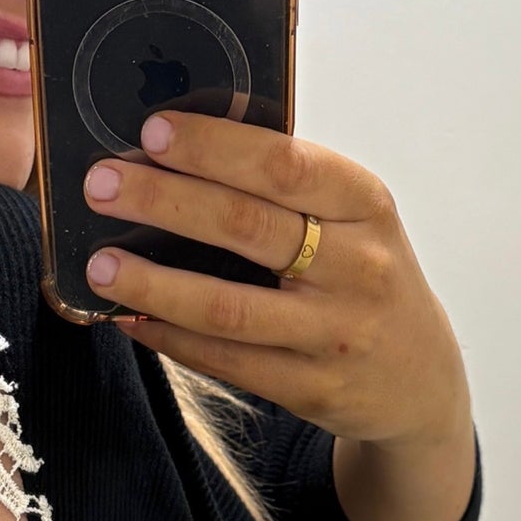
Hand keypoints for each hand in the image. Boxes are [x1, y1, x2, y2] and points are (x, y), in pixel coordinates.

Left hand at [81, 111, 472, 464]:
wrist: (421, 379)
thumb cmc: (367, 277)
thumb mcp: (354, 218)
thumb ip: (289, 185)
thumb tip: (181, 148)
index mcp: (366, 204)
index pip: (285, 164)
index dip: (214, 147)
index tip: (152, 132)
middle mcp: (357, 266)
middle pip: (246, 226)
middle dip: (163, 201)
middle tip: (101, 185)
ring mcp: (334, 333)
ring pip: (228, 306)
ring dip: (154, 283)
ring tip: (99, 264)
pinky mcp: (311, 388)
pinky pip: (226, 361)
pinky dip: (171, 336)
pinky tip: (129, 316)